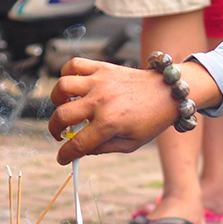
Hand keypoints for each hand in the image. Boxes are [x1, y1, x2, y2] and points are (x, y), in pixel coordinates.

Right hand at [48, 56, 219, 164]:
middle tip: (60, 134)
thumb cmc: (151, 120)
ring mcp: (100, 82)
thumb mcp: (131, 144)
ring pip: (62, 87)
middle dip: (54, 130)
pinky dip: (65, 73)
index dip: (65, 155)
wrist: (168, 93)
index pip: (77, 144)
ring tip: (65, 107)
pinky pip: (73, 65)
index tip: (62, 158)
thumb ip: (104, 148)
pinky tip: (71, 86)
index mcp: (110, 124)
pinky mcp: (102, 68)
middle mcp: (101, 101)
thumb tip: (82, 150)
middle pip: (62, 116)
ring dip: (56, 100)